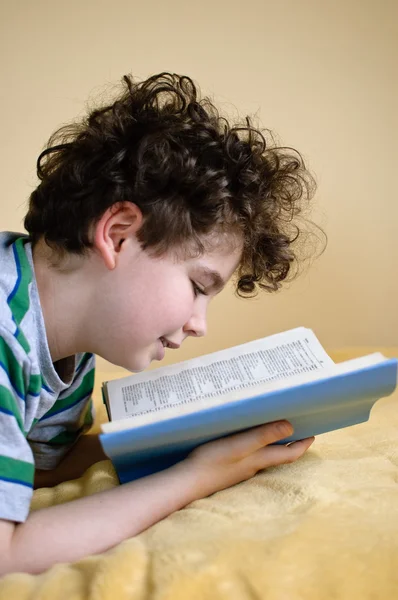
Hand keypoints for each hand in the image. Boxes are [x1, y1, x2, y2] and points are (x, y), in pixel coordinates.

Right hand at [181, 421, 313, 496]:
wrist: (187, 482)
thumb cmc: (213, 461)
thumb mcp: (239, 445)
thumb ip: (263, 436)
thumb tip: (291, 427)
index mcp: (259, 459)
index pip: (290, 453)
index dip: (303, 444)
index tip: (313, 433)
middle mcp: (253, 465)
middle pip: (279, 454)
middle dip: (290, 442)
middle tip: (298, 427)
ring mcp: (240, 467)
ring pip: (263, 454)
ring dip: (273, 442)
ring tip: (275, 427)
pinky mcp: (228, 466)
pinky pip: (248, 454)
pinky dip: (255, 445)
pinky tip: (247, 437)